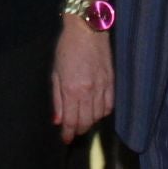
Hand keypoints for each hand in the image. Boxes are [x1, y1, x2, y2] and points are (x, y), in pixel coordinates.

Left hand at [51, 16, 114, 142]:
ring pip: (98, 116)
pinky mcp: (111, 81)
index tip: (66, 139)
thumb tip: (57, 120)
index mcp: (71, 90)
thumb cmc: (67, 47)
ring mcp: (102, 87)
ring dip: (90, 122)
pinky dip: (103, 112)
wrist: (87, 28)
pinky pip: (109, 105)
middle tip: (73, 131)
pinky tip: (97, 111)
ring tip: (84, 121)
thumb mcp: (56, 72)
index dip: (68, 133)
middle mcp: (88, 92)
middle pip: (86, 121)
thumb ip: (57, 99)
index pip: (71, 121)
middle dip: (79, 130)